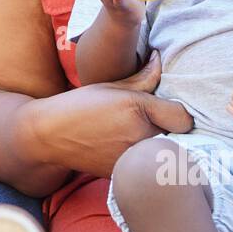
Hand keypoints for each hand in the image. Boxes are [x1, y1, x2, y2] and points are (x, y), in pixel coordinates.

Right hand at [27, 51, 193, 177]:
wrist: (49, 135)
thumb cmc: (79, 106)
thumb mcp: (112, 86)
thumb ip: (144, 76)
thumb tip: (161, 58)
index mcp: (138, 109)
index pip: (183, 117)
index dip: (178, 113)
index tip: (169, 111)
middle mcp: (139, 135)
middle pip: (176, 137)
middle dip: (170, 130)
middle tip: (155, 124)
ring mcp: (132, 158)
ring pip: (162, 153)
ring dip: (158, 146)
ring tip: (139, 137)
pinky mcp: (124, 173)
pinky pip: (145, 166)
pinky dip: (143, 159)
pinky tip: (126, 149)